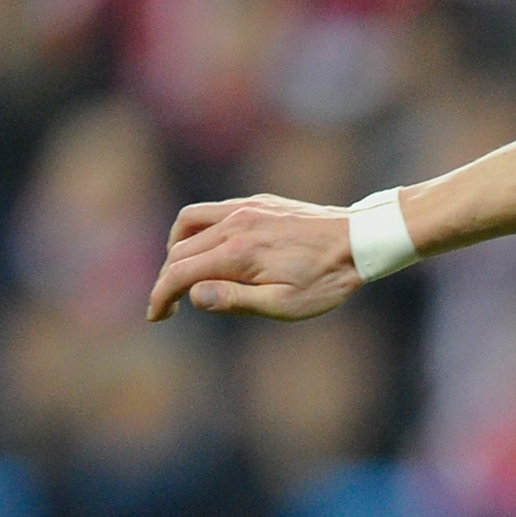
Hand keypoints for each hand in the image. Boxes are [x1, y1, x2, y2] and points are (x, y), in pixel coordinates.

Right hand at [146, 195, 368, 322]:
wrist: (360, 239)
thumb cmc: (327, 280)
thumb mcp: (285, 303)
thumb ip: (236, 299)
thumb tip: (193, 295)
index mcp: (237, 253)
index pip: (181, 272)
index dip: (161, 295)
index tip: (155, 315)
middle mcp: (234, 224)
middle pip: (181, 250)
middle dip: (168, 278)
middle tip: (169, 305)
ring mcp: (244, 208)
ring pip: (189, 222)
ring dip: (176, 248)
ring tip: (182, 274)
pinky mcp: (257, 202)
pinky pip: (212, 210)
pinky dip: (197, 229)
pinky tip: (208, 247)